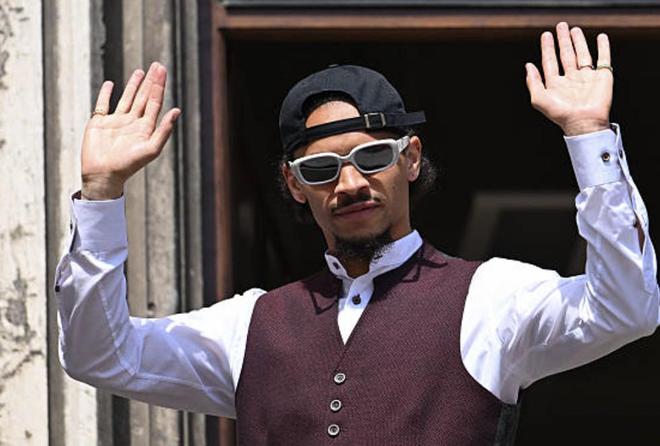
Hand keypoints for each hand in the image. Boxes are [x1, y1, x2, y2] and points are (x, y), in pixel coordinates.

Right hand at [81, 62, 180, 199]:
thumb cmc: (128, 165)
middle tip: (157, 65)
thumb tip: (177, 111)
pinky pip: (103, 105)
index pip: (155, 102)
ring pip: (127, 99)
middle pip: (144, 97)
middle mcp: (132, 123)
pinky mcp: (99, 123)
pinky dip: (106, 94)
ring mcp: (116, 122)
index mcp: (145, 128)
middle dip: (151, 82)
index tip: (162, 71)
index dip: (159, 86)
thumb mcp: (151, 149)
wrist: (103, 174)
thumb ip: (164, 130)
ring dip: (134, 85)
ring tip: (140, 71)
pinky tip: (111, 84)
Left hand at [525, 22, 612, 135]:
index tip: (546, 35)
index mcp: (556, 84)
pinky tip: (600, 38)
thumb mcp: (539, 98)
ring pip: (582, 54)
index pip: (550, 62)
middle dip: (563, 40)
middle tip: (561, 26)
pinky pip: (603, 59)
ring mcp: (586, 78)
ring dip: (578, 41)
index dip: (547, 48)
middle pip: (566, 55)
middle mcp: (571, 80)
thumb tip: (528, 65)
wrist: (583, 121)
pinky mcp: (602, 77)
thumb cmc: (561, 113)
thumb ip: (532, 82)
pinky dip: (603, 47)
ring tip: (574, 29)